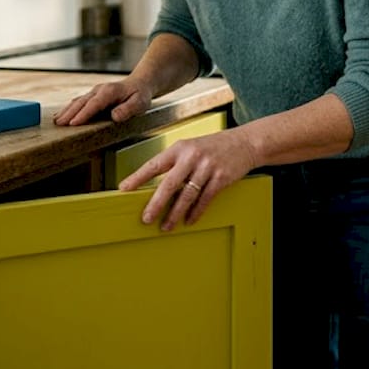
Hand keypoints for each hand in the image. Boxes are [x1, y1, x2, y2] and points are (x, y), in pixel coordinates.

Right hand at [52, 77, 153, 125]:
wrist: (139, 84)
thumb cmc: (140, 95)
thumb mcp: (140, 103)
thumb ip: (128, 109)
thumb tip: (115, 116)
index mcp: (110, 91)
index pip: (94, 104)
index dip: (83, 114)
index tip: (73, 123)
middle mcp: (99, 90)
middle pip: (82, 102)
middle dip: (69, 113)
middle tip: (59, 124)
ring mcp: (94, 92)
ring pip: (77, 101)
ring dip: (66, 111)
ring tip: (56, 122)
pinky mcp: (92, 96)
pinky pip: (79, 102)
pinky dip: (69, 109)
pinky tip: (61, 116)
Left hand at [118, 130, 259, 230]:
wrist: (245, 143)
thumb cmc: (214, 147)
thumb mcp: (191, 148)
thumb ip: (176, 163)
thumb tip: (157, 188)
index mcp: (180, 148)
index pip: (154, 164)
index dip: (138, 177)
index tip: (124, 189)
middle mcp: (192, 157)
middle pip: (169, 184)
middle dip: (156, 204)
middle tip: (146, 218)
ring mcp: (207, 167)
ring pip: (187, 196)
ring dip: (175, 214)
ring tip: (166, 226)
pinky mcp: (221, 178)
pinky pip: (205, 199)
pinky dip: (196, 212)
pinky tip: (189, 220)